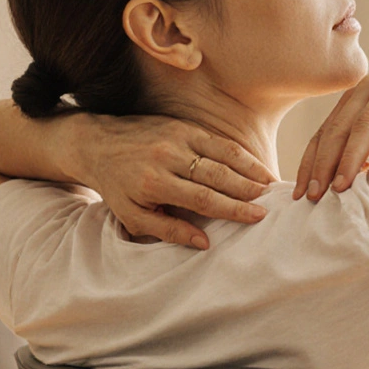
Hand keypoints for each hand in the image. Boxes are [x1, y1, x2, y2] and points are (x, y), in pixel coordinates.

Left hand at [71, 114, 277, 249]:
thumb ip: (168, 231)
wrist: (96, 143)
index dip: (233, 209)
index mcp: (155, 182)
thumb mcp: (132, 216)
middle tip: (272, 203)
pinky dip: (239, 154)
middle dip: (248, 190)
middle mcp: (168, 156)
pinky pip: (218, 140)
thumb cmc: (116, 186)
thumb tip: (204, 243)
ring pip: (223, 154)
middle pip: (218, 175)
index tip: (256, 217)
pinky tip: (254, 167)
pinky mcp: (182, 125)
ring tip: (271, 185)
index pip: (203, 198)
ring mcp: (177, 137)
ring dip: (250, 169)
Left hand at [294, 33, 368, 201]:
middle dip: (324, 163)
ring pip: (368, 121)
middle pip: (340, 128)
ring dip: (352, 156)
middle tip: (315, 195)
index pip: (326, 132)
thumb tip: (350, 184)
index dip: (311, 162)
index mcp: (355, 97)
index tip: (301, 193)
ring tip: (343, 185)